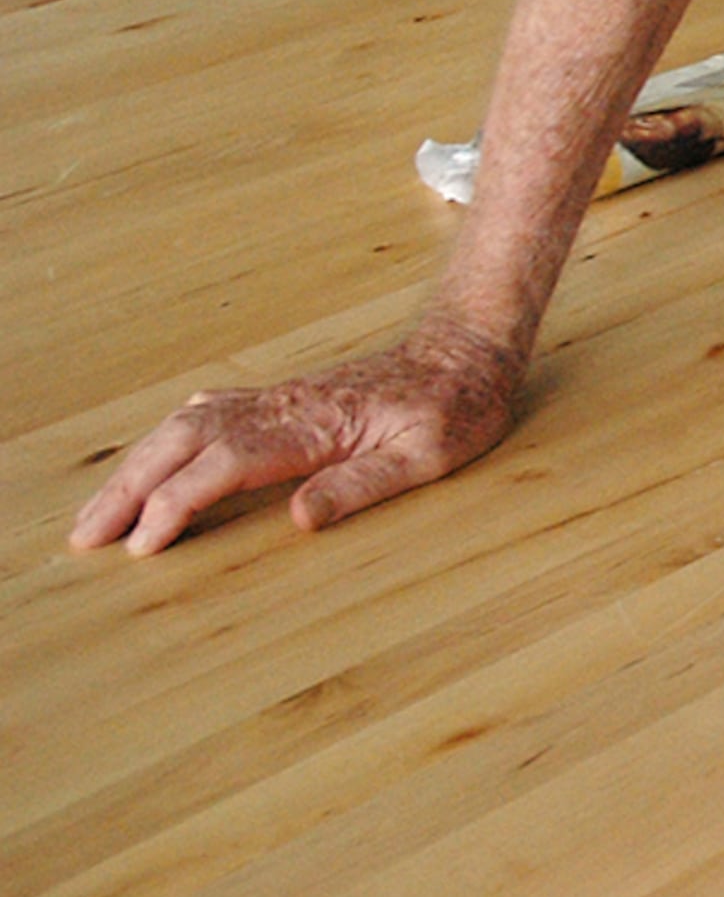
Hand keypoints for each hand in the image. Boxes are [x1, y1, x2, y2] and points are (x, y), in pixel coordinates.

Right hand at [70, 317, 523, 554]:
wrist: (466, 353)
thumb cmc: (454, 409)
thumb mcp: (428, 456)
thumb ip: (363, 486)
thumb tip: (298, 518)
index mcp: (313, 425)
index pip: (224, 465)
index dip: (176, 504)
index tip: (140, 544)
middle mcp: (284, 407)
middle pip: (184, 443)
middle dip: (129, 489)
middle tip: (85, 536)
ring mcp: (279, 398)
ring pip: (186, 425)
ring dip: (138, 465)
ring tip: (99, 511)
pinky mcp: (284, 398)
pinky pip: (209, 413)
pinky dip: (168, 438)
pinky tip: (153, 455)